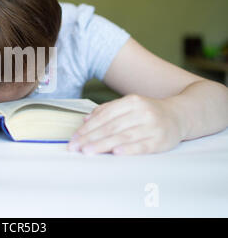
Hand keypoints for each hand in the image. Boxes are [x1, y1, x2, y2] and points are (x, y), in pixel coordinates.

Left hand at [68, 94, 185, 154]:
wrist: (180, 115)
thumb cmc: (148, 112)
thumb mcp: (129, 105)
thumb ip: (107, 110)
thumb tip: (85, 120)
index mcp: (132, 101)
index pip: (105, 115)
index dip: (88, 127)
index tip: (74, 137)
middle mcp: (142, 112)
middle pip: (111, 127)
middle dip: (90, 138)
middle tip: (75, 147)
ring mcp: (152, 126)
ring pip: (123, 136)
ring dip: (103, 145)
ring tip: (88, 151)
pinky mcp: (161, 140)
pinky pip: (142, 146)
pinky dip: (129, 150)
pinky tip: (116, 153)